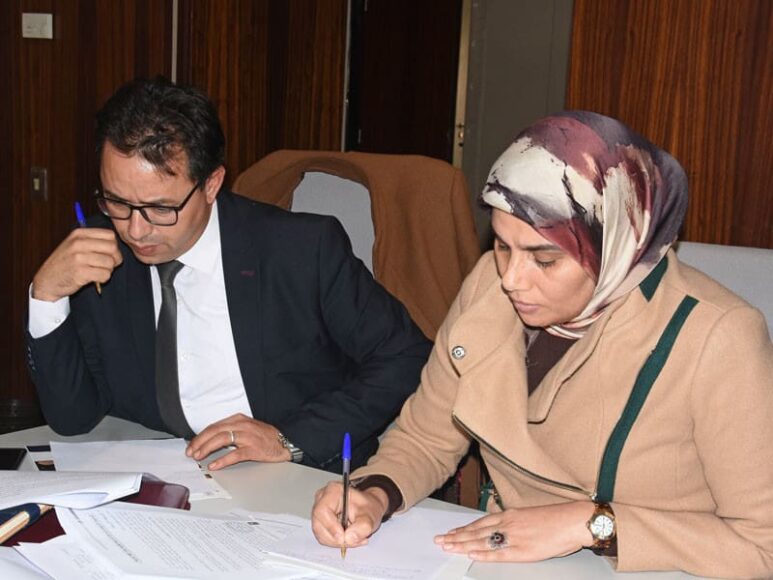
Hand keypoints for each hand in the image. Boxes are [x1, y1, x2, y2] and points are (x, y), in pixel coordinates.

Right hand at [32, 228, 122, 300]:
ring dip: (108, 270)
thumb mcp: (74, 245)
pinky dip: (103, 279)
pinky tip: (94, 278)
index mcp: (79, 234)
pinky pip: (104, 275)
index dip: (114, 246)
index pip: (110, 235)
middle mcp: (78, 243)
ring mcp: (78, 258)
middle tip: (108, 265)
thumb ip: (93, 241)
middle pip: (112, 248)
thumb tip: (116, 245)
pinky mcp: (80, 272)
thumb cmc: (65, 263)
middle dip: (115, 259)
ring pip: (110, 262)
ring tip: (98, 271)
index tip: (110, 254)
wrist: (47, 281)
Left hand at [185, 413, 290, 469]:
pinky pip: (234, 454)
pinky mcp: (253, 448)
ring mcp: (248, 436)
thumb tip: (211, 441)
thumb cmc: (265, 437)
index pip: (214, 426)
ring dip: (207, 449)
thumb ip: (231, 431)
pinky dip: (222, 460)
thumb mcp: (247, 428)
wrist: (284, 442)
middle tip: (191, 452)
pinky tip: (214, 465)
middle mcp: (242, 425)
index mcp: (238, 419)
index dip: (200, 436)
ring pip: (222, 440)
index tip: (192, 445)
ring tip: (198, 457)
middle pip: (214, 431)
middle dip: (199, 442)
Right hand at [311, 481, 388, 549]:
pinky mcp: (320, 522)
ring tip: (354, 540)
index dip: (331, 526)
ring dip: (337, 542)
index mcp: (332, 491)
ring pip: (320, 534)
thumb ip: (362, 527)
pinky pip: (323, 537)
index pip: (322, 511)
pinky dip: (335, 542)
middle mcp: (321, 499)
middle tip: (353, 541)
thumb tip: (349, 538)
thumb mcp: (370, 516)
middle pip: (318, 524)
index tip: (343, 538)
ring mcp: (318, 511)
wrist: (367, 509)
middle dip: (336, 539)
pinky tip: (348, 539)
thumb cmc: (367, 507)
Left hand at [434, 501, 595, 561]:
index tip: (451, 532)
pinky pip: (498, 553)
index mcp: (510, 515)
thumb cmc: (556, 519)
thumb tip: (504, 528)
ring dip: (463, 544)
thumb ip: (515, 522)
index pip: (481, 522)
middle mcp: (508, 524)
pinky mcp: (522, 550)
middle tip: (439, 540)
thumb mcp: (530, 516)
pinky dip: (483, 553)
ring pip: (482, 540)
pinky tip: (471, 554)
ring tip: (447, 546)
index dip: (464, 528)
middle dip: (456, 536)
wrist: (573, 520)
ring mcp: (513, 537)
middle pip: (476, 531)